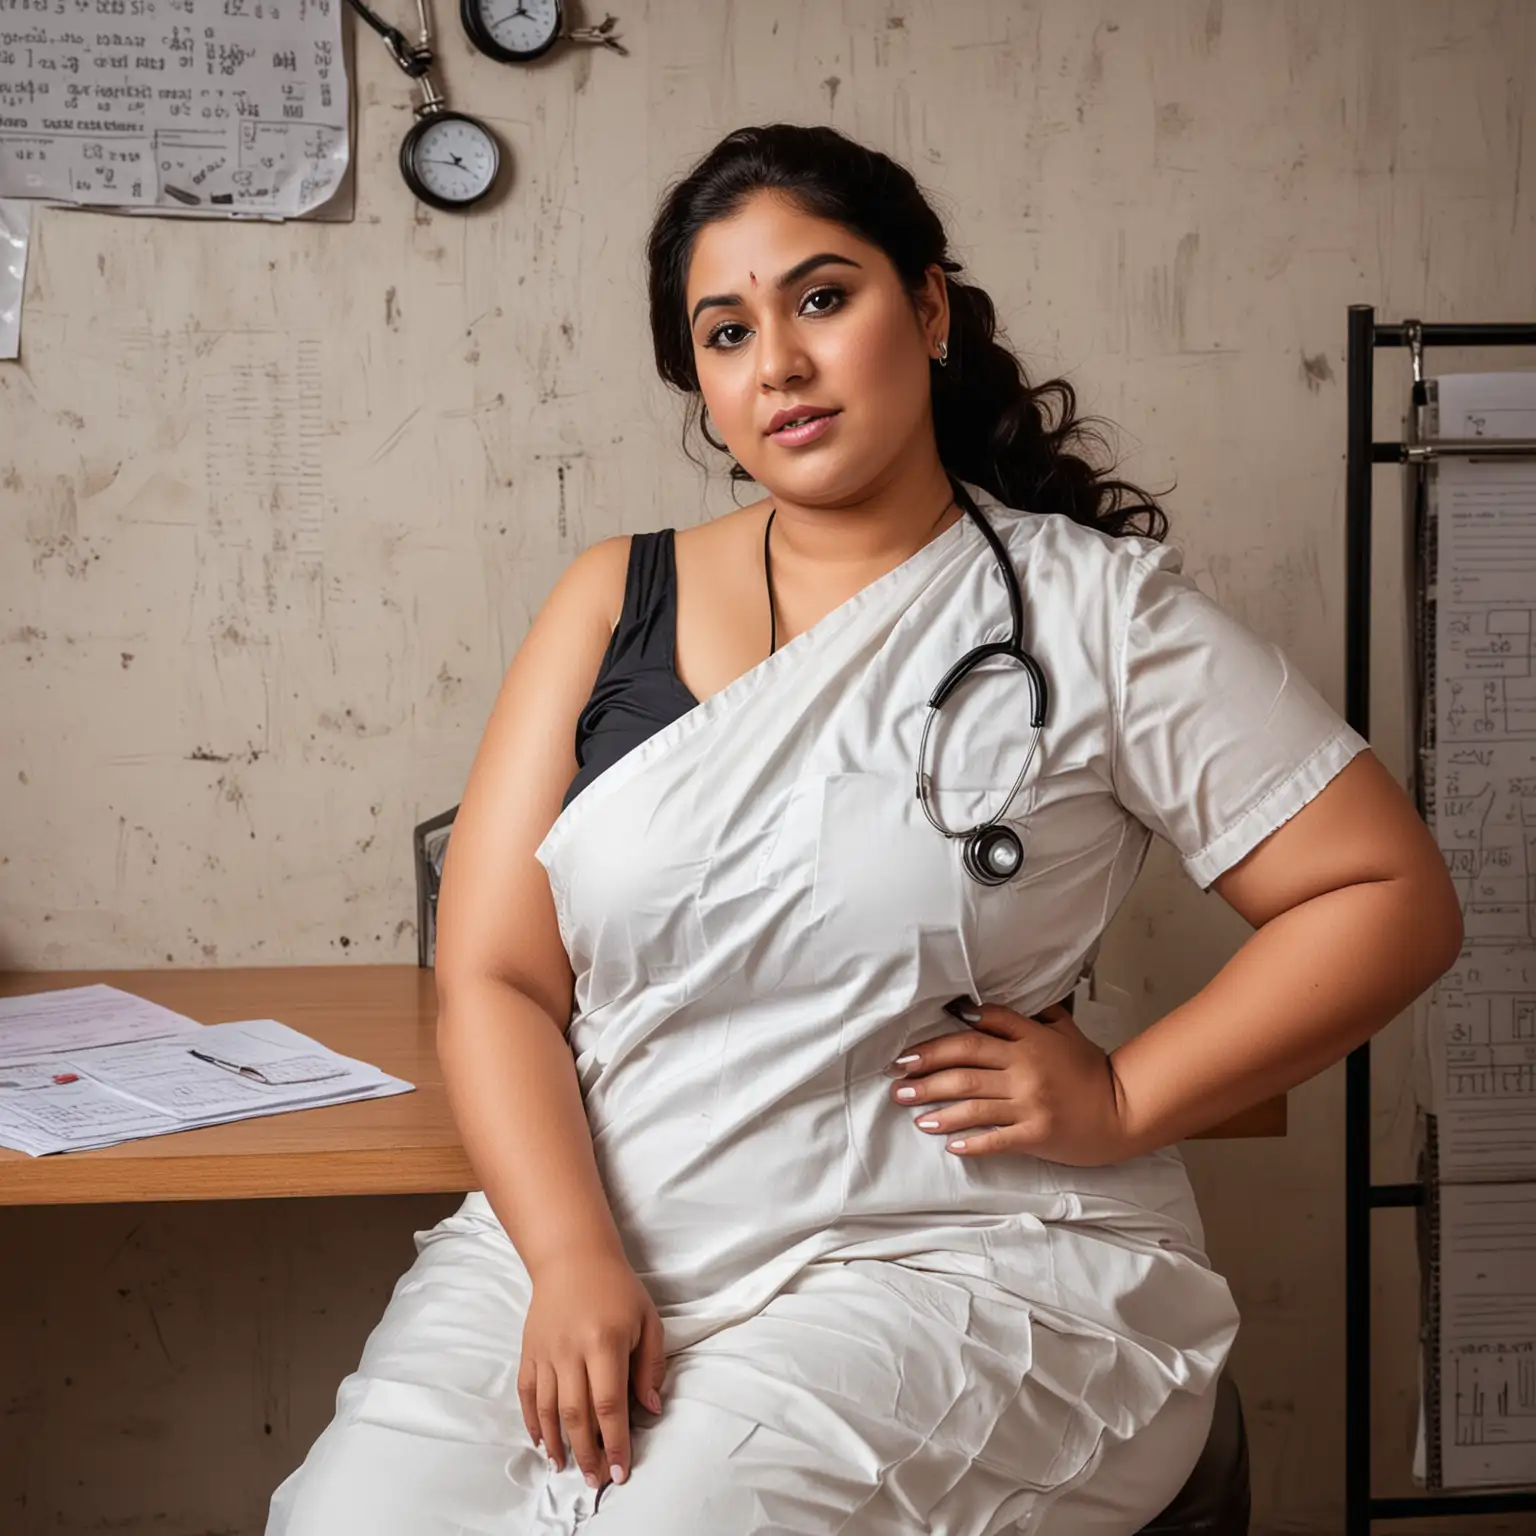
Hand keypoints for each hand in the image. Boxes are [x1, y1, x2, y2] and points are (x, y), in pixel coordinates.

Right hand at [517, 1249, 666, 1491]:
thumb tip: (650, 1409)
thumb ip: (651, 1365)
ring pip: (548, 1409)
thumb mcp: (647, 1319)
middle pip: (576, 1414)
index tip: (621, 1471)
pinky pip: (526, 1393)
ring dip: (558, 1443)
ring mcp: (546, 1352)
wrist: (572, 1256)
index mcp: (605, 1342)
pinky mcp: (529, 1350)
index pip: (610, 1404)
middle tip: (596, 1479)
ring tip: (567, 1468)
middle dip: (588, 1453)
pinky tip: (542, 1441)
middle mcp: (572, 1350)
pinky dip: (532, 1421)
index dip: (616, 1442)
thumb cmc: (617, 1288)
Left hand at [886, 999, 1130, 1165]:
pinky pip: (997, 1139)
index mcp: (1030, 1041)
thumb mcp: (1063, 1032)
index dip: (940, 1039)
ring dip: (938, 1108)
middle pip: (965, 1066)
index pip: (978, 1032)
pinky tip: (949, 1145)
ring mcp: (1031, 1104)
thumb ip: (1027, 1017)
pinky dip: (972, 1142)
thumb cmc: (1091, 1071)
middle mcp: (1026, 1069)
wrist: (1124, 1110)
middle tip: (898, 1077)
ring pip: (973, 1103)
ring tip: (912, 1112)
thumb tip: (979, 1009)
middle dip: (926, 1072)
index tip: (912, 1048)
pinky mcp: (1038, 1135)